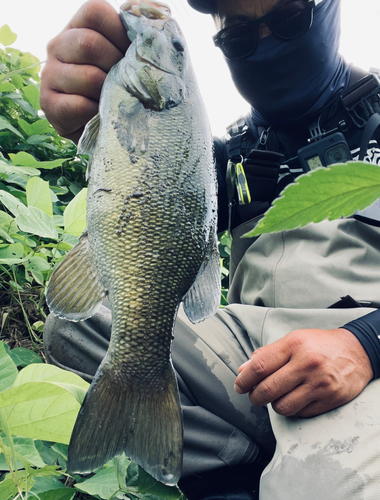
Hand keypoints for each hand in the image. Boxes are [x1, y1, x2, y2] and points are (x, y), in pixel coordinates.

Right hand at [40, 0, 129, 142]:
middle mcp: (57, 46)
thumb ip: (132, 44)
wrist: (100, 127)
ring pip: (88, 77)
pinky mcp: (49, 104)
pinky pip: (80, 105)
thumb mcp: (123, 61)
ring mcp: (49, 74)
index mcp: (77, 28)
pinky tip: (102, 114)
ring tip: (115, 100)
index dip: (119, 31)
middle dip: (117, 67)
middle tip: (126, 83)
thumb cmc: (116, 88)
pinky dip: (98, 112)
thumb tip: (150, 35)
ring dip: (109, 92)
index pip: (95, 12)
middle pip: (90, 44)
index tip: (131, 54)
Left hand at [234, 328, 373, 417]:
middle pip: (267, 390)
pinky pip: (300, 413)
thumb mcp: (292, 340)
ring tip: (278, 396)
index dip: (244, 379)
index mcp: (294, 344)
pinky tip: (296, 398)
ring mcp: (320, 383)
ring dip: (274, 405)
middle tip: (255, 395)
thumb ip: (266, 354)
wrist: (357, 351)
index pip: (259, 366)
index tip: (239, 385)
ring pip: (282, 407)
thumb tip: (242, 371)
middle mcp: (307, 363)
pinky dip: (293, 409)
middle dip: (255, 397)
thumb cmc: (318, 345)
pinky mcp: (330, 399)